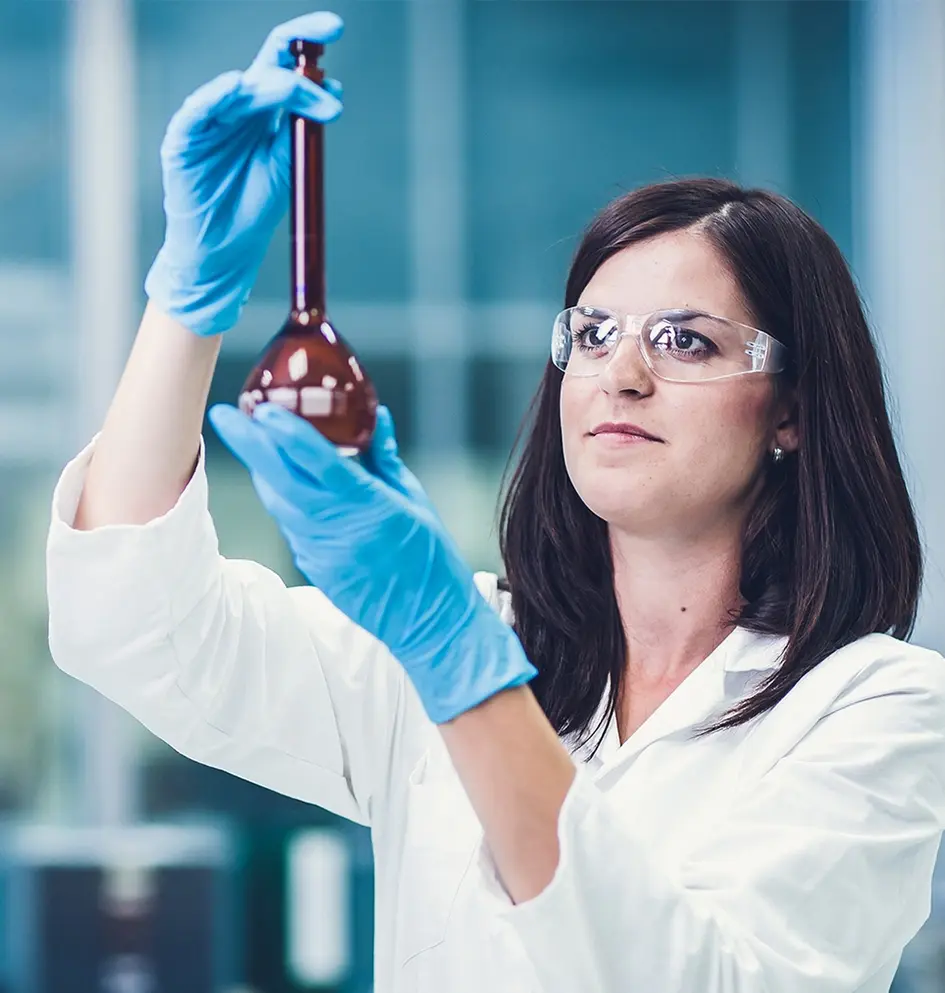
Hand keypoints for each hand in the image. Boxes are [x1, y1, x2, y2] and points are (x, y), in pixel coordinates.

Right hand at [145, 13, 344, 336]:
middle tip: (328, 36)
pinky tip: (234, 87)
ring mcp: (209, 121)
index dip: (306, 41)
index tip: (335, 29)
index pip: (284, 63)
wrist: (224, 252)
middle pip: (265, 63)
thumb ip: (302, 129)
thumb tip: (333, 91)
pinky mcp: (183, 142)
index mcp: (263, 109)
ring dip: (272, 85)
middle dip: (296, 44)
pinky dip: (215, 98)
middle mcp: (236, 107)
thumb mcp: (288, 165)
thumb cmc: (253, 208)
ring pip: (240, 88)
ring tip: (299, 89)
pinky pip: (198, 113)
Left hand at [208, 402, 537, 722]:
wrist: (425, 618)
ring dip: (263, 470)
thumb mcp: (414, 500)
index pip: (319, 462)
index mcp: (368, 505)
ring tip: (252, 440)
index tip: (264, 409)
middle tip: (226, 414)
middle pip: (280, 480)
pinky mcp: (313, 566)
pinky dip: (283, 499)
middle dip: (249, 444)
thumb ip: (386, 457)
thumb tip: (374, 416)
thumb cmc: (429, 556)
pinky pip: (290, 524)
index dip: (288, 434)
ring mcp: (319, 550)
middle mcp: (336, 527)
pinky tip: (282, 481)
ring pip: (279, 502)